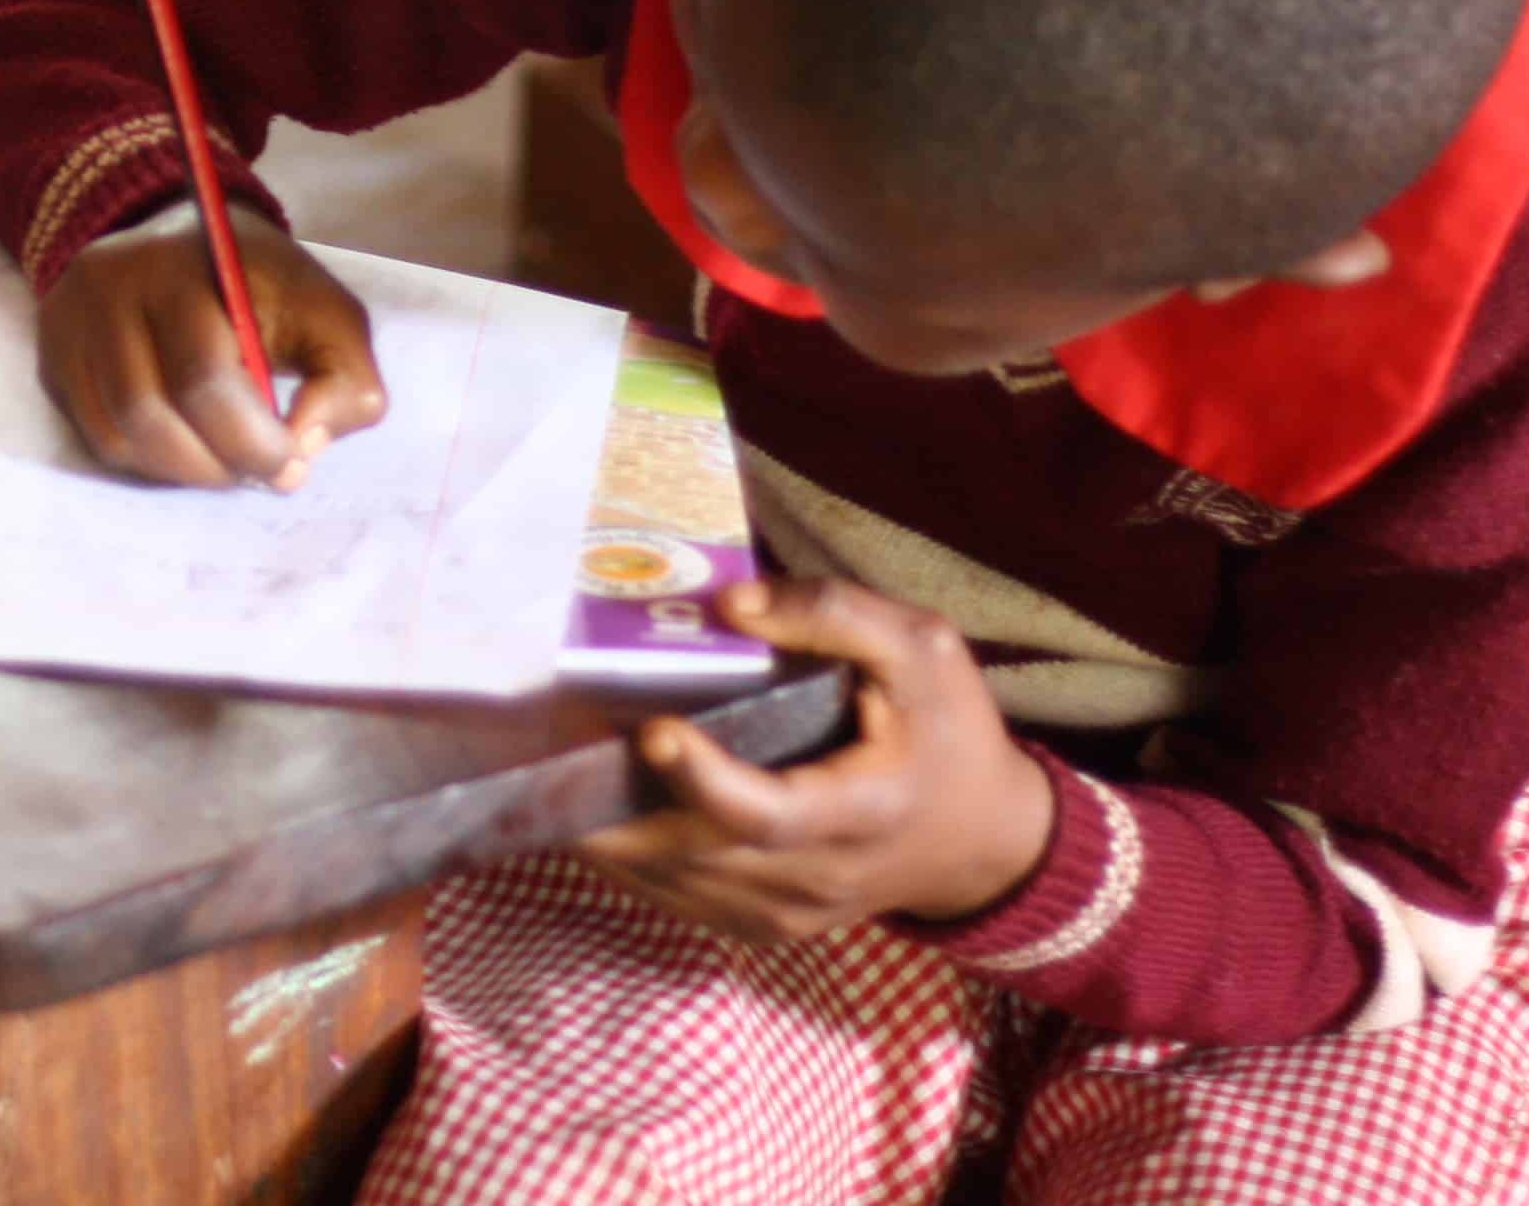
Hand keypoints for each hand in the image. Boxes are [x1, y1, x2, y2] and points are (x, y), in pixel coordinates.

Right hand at [37, 205, 386, 491]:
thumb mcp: (328, 313)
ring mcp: (70, 321)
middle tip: (255, 473)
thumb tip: (304, 442)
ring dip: (179, 471)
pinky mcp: (53, 354)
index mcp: (182, 265)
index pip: (203, 376)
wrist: (181, 235)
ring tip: (222, 462)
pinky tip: (183, 446)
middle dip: (215, 465)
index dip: (250, 441)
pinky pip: (92, 436)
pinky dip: (146, 460)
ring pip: (115, 435)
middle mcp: (109, 286)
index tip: (291, 464)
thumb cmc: (263, 285)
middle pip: (148, 414)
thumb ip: (345, 379)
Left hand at [577, 578, 1055, 937]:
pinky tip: (584, 802)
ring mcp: (786, 913)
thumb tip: (729, 603)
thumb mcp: (923, 652)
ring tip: (548, 763)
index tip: (654, 729)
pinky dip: (625, 856)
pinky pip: (675, 899)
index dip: (706, 782)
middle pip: (696, 856)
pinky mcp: (761, 925)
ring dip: (604, 830)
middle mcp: (818, 879)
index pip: (772, 817)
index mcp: (863, 814)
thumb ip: (836, 615)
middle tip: (553, 742)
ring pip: (671, 884)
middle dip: (614, 804)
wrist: (980, 840)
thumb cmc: (948, 733)